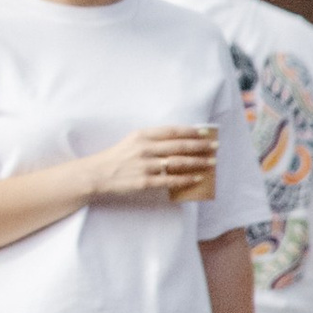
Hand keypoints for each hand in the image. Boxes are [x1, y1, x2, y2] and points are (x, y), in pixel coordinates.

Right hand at [94, 127, 217, 206]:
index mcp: (142, 135)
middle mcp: (144, 148)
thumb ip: (152, 140)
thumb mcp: (132, 141)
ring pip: (178, 163)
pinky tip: (197, 178)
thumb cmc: (116, 157)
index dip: (191, 131)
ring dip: (197, 162)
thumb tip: (179, 141)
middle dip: (200, 146)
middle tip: (215, 146)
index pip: (172, 131)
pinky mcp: (144, 181)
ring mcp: (145, 165)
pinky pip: (170, 180)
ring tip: (211, 162)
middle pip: (179, 146)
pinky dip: (186, 179)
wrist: (97, 174)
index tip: (206, 132)